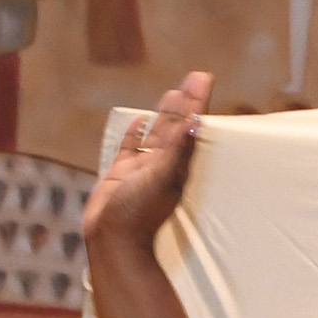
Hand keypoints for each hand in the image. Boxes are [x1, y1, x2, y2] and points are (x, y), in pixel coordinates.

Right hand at [85, 71, 212, 260]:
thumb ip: (177, 150)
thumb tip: (196, 123)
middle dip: (186, 102)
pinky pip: (131, 148)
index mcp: (178, 164)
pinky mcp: (122, 173)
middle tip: (196, 78)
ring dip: (165, 114)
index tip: (205, 80)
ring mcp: (143, 168)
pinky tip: (139, 120)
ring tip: (174, 93)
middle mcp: (164, 164)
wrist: (113, 238)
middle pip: (177, 126)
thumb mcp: (162, 178)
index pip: (190, 126)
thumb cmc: (139, 211)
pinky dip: (136, 134)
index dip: (197, 103)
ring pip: (156, 134)